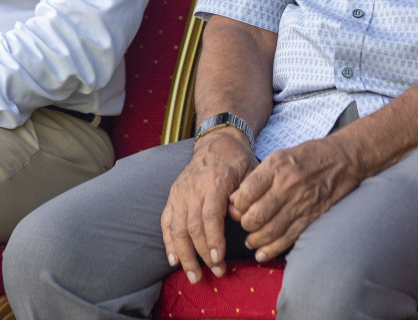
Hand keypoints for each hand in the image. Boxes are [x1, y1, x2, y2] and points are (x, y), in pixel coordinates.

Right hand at [161, 128, 257, 282]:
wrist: (217, 142)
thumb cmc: (237, 161)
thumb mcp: (251, 173)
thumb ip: (246, 197)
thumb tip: (239, 219)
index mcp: (213, 182)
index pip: (210, 216)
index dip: (213, 240)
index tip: (220, 260)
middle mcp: (192, 188)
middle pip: (192, 226)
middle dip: (202, 254)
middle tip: (215, 273)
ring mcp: (180, 193)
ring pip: (177, 228)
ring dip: (184, 255)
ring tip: (193, 276)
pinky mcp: (172, 196)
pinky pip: (166, 222)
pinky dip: (168, 242)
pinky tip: (173, 260)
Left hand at [228, 136, 363, 261]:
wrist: (343, 160)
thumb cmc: (308, 156)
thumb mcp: (279, 156)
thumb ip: (257, 177)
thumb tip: (235, 199)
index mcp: (276, 167)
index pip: (246, 193)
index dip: (236, 205)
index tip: (236, 208)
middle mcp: (287, 186)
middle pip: (255, 215)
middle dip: (245, 224)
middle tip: (244, 224)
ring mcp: (300, 203)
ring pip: (269, 231)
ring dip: (255, 239)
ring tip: (251, 240)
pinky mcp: (311, 217)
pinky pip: (288, 238)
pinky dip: (272, 249)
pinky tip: (262, 254)